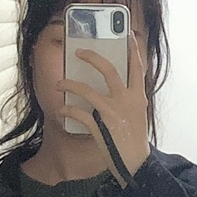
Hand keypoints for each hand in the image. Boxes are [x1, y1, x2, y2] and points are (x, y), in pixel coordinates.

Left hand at [58, 28, 150, 180]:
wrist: (135, 163)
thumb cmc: (134, 139)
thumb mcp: (136, 114)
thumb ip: (127, 99)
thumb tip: (112, 86)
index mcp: (137, 96)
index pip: (137, 67)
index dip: (132, 49)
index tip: (127, 34)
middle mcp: (126, 100)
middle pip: (109, 69)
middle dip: (92, 57)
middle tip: (79, 51)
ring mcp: (112, 112)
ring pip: (86, 90)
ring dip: (69, 84)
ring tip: (59, 84)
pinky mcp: (99, 126)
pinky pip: (78, 112)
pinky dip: (67, 109)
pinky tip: (62, 109)